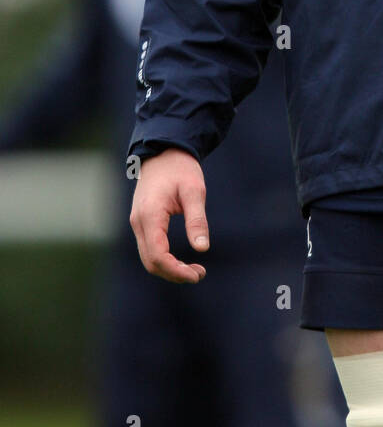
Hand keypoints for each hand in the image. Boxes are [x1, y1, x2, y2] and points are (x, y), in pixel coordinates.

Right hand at [129, 148, 208, 282]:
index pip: (157, 254)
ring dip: (169, 269)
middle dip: (174, 273)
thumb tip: (202, 248)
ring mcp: (137, 222)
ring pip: (148, 258)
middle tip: (199, 274)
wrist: (163, 152)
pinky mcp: (142, 222)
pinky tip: (181, 260)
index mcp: (150, 215)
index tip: (197, 274)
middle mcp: (138, 222)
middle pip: (150, 261)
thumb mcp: (194, 191)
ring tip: (194, 270)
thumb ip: (197, 219)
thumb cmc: (180, 169)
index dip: (176, 270)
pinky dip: (163, 260)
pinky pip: (149, 249)